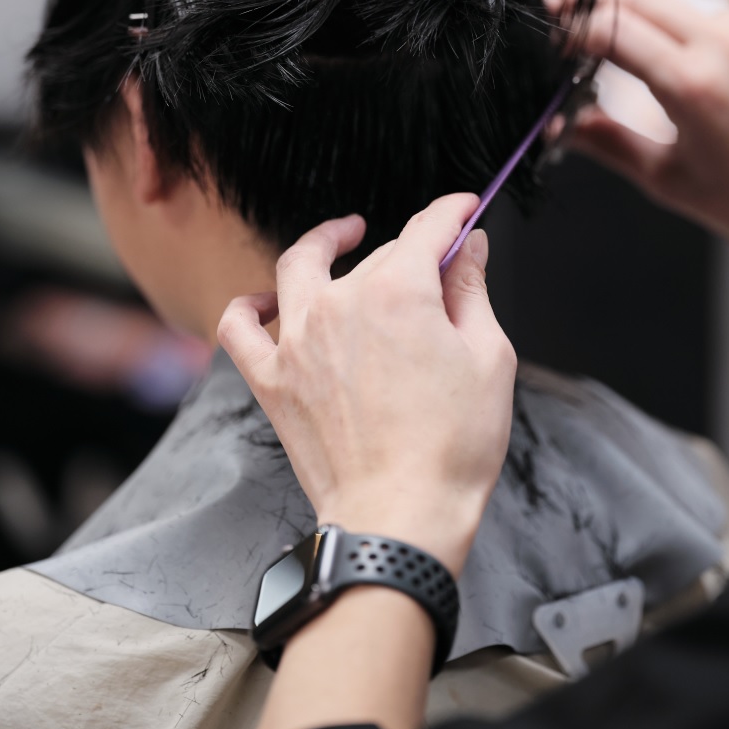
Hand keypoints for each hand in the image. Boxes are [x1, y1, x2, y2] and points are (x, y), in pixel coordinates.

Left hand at [217, 194, 516, 575]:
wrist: (400, 517)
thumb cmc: (452, 448)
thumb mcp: (488, 358)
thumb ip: (472, 293)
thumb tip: (469, 249)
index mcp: (398, 292)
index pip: (427, 229)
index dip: (452, 213)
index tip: (465, 211)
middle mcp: (339, 304)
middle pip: (377, 255)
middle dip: (412, 252)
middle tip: (438, 268)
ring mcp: (297, 340)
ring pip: (301, 267)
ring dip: (325, 243)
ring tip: (343, 237)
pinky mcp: (272, 380)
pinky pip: (239, 327)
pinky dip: (249, 306)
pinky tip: (267, 300)